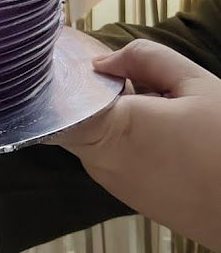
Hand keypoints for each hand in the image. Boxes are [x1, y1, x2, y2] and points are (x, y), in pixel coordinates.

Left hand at [55, 39, 220, 252]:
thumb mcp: (195, 84)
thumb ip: (143, 59)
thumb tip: (103, 62)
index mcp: (112, 131)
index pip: (57, 104)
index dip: (57, 77)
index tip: (63, 55)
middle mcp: (102, 163)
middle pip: (79, 113)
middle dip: (100, 91)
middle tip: (138, 77)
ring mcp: (115, 185)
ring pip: (97, 133)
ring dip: (118, 114)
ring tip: (162, 106)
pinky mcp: (131, 198)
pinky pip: (115, 155)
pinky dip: (130, 137)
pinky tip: (167, 132)